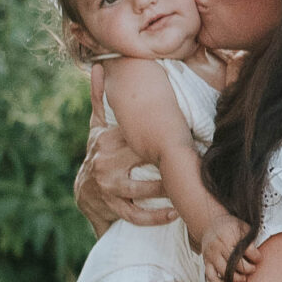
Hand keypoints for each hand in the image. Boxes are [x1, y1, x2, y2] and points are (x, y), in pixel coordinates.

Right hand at [74, 63, 175, 234]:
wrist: (84, 192)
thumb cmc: (100, 151)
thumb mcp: (98, 125)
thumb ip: (100, 97)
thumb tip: (98, 65)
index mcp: (106, 139)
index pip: (136, 135)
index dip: (161, 136)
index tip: (184, 133)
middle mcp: (105, 163)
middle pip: (143, 162)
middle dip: (168, 163)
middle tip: (196, 160)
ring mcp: (108, 188)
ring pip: (141, 190)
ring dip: (166, 191)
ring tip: (187, 186)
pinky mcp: (112, 209)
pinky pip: (136, 215)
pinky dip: (157, 217)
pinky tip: (175, 213)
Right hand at [200, 218, 260, 281]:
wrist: (210, 225)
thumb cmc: (231, 227)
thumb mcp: (242, 227)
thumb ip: (250, 239)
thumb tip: (257, 254)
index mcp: (229, 236)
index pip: (246, 250)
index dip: (256, 256)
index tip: (259, 258)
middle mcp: (218, 246)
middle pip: (235, 263)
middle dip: (247, 269)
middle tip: (253, 269)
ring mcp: (211, 255)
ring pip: (224, 272)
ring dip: (236, 278)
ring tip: (244, 277)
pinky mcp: (206, 262)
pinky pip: (211, 277)